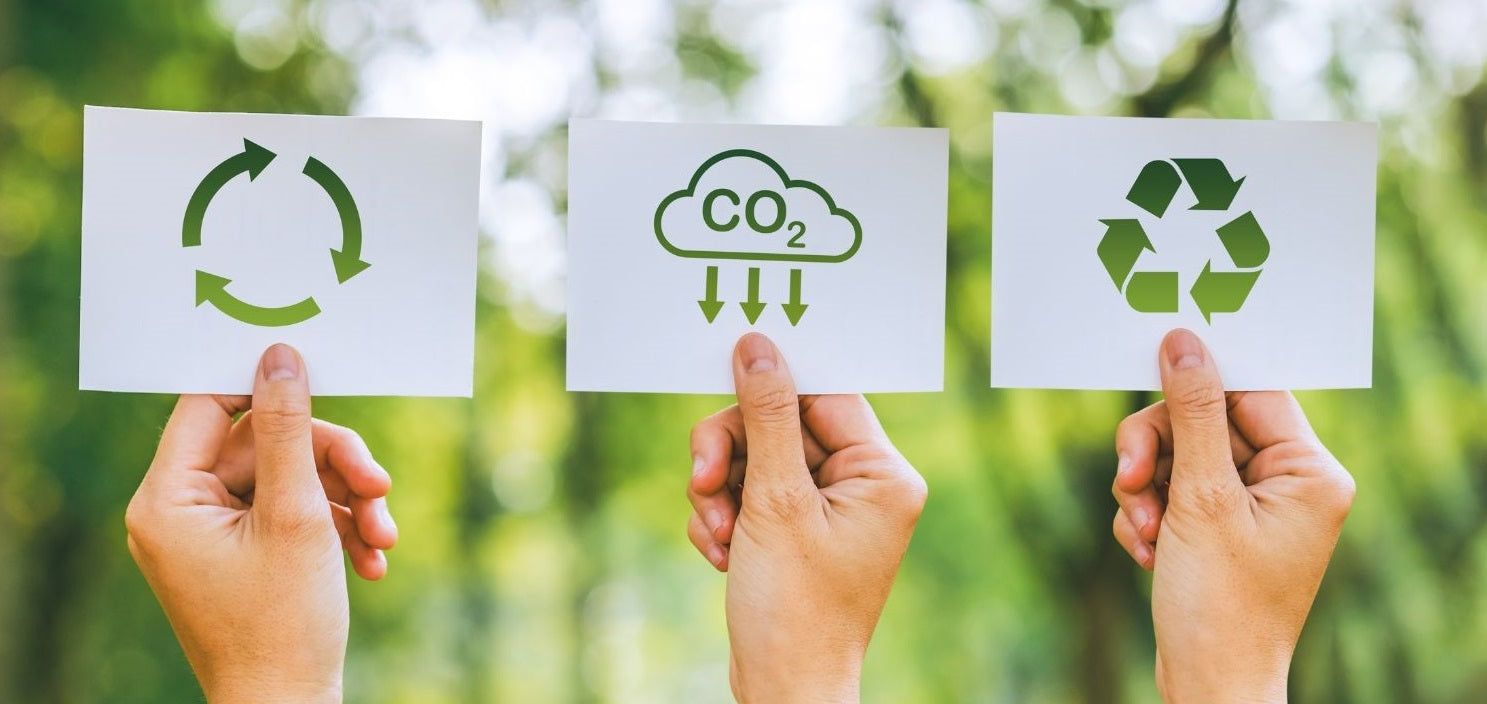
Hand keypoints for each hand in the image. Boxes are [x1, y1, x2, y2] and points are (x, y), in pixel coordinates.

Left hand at [125, 344, 397, 703]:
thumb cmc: (283, 623)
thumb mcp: (296, 514)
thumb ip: (290, 430)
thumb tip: (279, 356)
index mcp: (167, 499)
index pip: (207, 406)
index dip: (264, 389)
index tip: (320, 381)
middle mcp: (180, 513)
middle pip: (264, 446)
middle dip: (333, 466)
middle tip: (381, 486)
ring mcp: (214, 537)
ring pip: (290, 480)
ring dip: (346, 501)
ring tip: (385, 535)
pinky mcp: (245, 556)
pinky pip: (292, 515)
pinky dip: (335, 529)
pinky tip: (373, 560)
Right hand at [686, 333, 927, 703]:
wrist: (782, 692)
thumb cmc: (794, 607)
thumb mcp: (774, 501)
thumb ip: (766, 417)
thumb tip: (759, 347)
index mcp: (882, 475)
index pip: (824, 395)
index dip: (771, 389)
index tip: (726, 380)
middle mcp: (864, 488)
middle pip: (782, 425)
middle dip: (733, 455)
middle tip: (703, 482)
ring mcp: (829, 513)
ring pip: (757, 460)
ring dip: (721, 492)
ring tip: (716, 534)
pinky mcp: (797, 534)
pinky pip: (750, 495)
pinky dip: (725, 517)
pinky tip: (719, 554)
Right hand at [1111, 329, 1354, 702]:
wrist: (1209, 686)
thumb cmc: (1220, 604)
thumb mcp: (1200, 499)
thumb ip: (1192, 414)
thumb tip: (1183, 342)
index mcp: (1308, 472)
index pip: (1250, 392)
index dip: (1198, 382)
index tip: (1150, 367)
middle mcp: (1287, 485)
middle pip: (1203, 422)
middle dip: (1155, 453)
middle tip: (1127, 479)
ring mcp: (1250, 509)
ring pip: (1176, 456)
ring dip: (1143, 488)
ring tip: (1140, 530)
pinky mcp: (1217, 530)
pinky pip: (1169, 491)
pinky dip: (1146, 514)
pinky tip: (1145, 552)